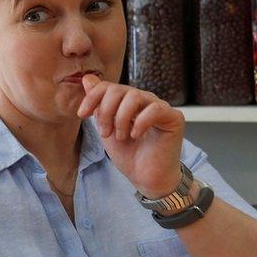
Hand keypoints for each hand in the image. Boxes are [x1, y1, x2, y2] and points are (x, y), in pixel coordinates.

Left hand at [77, 74, 184, 197]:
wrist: (146, 178)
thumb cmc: (129, 155)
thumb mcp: (106, 128)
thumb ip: (98, 105)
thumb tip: (87, 78)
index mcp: (128, 101)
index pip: (108, 86)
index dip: (92, 98)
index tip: (82, 115)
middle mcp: (144, 100)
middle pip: (118, 89)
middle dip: (106, 111)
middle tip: (105, 133)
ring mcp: (160, 107)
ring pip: (135, 96)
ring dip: (121, 118)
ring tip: (121, 136)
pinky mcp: (174, 118)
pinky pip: (155, 109)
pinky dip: (140, 122)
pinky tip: (135, 135)